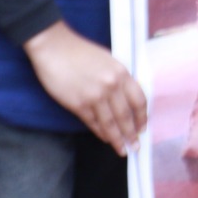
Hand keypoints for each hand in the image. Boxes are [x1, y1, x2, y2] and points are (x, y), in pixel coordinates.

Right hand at [25, 23, 147, 153]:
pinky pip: (93, 123)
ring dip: (116, 139)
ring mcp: (94, 96)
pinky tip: (105, 138)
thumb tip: (125, 99)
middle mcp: (111, 86)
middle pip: (125, 116)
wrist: (53, 47)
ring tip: (121, 150)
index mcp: (121, 72)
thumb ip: (117, 78)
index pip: (139, 100)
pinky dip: (100, 133)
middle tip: (135, 147)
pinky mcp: (78, 104)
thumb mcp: (107, 60)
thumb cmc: (79, 51)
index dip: (142, 117)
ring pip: (110, 124)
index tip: (143, 127)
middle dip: (131, 134)